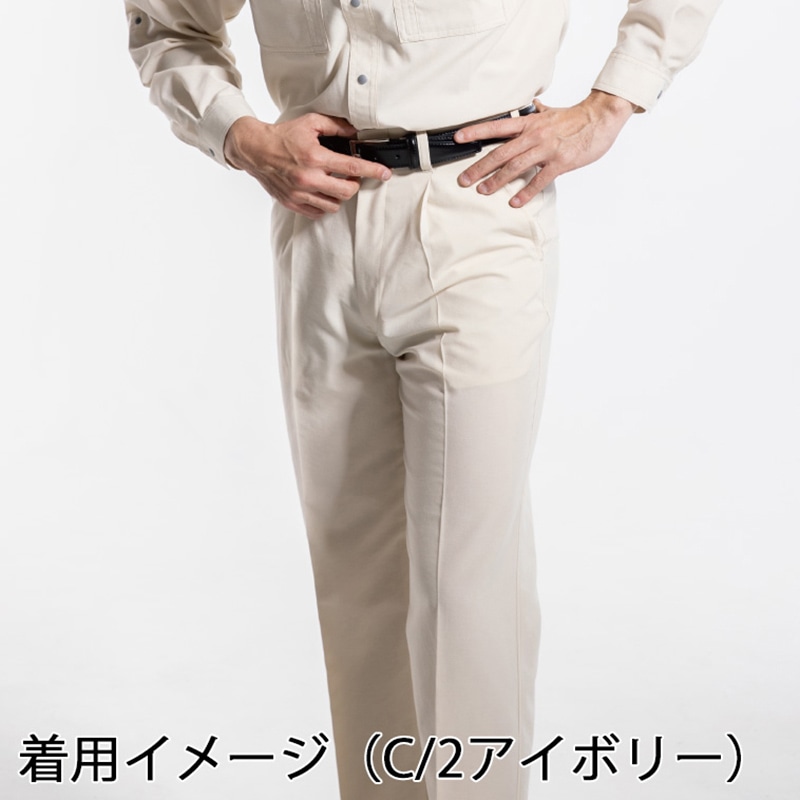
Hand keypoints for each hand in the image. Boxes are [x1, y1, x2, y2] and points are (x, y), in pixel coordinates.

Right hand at [222, 113, 391, 218]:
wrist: (255, 150)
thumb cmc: (283, 136)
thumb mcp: (310, 123)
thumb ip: (336, 127)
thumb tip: (356, 132)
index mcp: (315, 157)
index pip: (352, 167)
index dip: (372, 171)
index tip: (384, 173)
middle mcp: (308, 178)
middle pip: (347, 192)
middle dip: (354, 184)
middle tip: (351, 175)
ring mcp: (300, 194)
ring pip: (334, 205)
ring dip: (339, 195)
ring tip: (334, 182)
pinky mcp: (293, 203)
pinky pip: (318, 212)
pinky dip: (325, 204)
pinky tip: (322, 191)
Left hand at [454, 90, 636, 206]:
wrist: (601, 117)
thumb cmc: (577, 117)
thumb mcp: (552, 112)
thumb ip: (539, 112)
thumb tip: (533, 105)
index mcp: (529, 123)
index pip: (497, 127)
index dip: (476, 132)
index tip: (458, 138)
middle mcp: (534, 136)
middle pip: (500, 152)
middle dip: (480, 167)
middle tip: (463, 180)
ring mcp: (546, 150)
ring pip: (515, 167)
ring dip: (497, 180)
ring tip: (483, 191)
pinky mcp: (560, 163)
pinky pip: (539, 180)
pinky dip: (526, 192)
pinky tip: (514, 202)